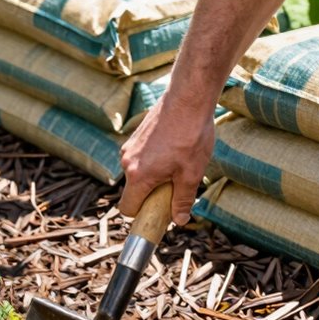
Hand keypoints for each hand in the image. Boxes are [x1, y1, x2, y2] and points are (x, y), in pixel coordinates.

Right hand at [118, 93, 214, 225]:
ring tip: (178, 162)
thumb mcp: (191, 174)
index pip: (127, 208)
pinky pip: (140, 159)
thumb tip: (179, 220)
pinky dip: (153, 161)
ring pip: (137, 173)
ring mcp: (129, 148)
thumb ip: (182, 200)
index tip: (158, 211)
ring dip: (153, 176)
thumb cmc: (191, 136)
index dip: (142, 214)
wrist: (188, 99)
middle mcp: (127, 162)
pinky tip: (174, 149)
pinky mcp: (135, 137)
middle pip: (134, 191)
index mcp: (138, 176)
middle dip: (151, 194)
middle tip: (176, 184)